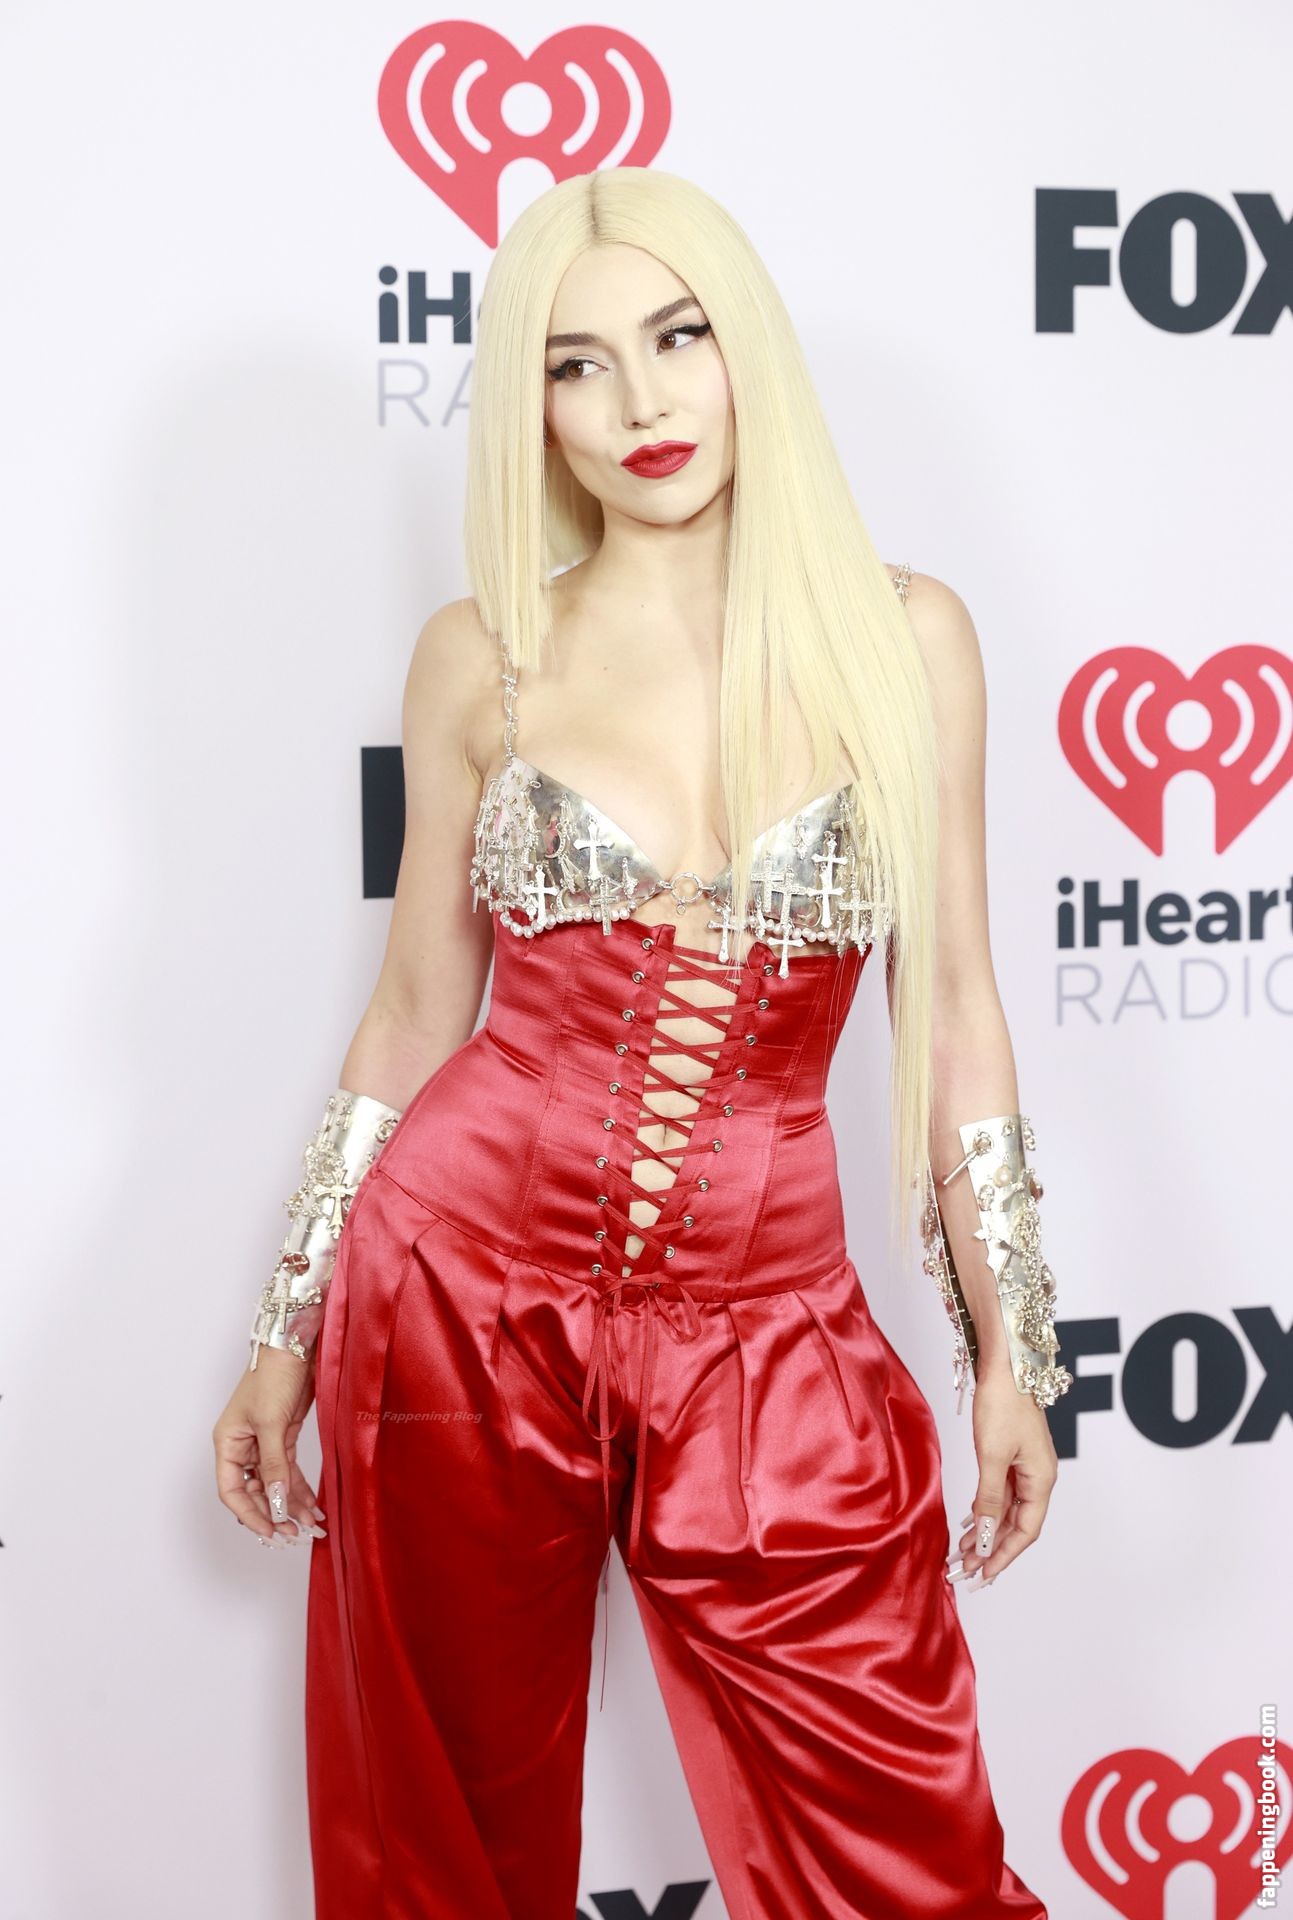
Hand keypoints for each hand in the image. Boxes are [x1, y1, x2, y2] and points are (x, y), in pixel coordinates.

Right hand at [213, 1347, 325, 1548]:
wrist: (295, 1345)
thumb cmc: (273, 1375)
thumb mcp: (271, 1423)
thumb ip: (274, 1465)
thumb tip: (277, 1502)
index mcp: (227, 1443)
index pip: (232, 1491)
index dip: (251, 1515)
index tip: (272, 1532)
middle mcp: (242, 1447)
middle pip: (254, 1492)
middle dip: (275, 1513)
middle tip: (297, 1534)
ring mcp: (263, 1443)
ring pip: (274, 1485)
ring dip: (290, 1505)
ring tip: (311, 1526)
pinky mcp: (283, 1437)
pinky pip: (288, 1471)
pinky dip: (299, 1489)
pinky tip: (313, 1505)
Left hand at [946, 1359, 1057, 1589]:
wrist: (1005, 1364)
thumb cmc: (1003, 1404)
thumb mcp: (992, 1456)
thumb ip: (990, 1498)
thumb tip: (987, 1534)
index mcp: (1042, 1480)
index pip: (1025, 1532)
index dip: (1004, 1555)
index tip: (983, 1574)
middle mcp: (1039, 1477)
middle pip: (1017, 1524)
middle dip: (992, 1548)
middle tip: (966, 1568)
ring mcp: (1027, 1466)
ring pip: (1008, 1510)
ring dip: (987, 1530)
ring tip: (964, 1550)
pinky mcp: (1014, 1455)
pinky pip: (1002, 1493)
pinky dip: (986, 1509)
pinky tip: (970, 1519)